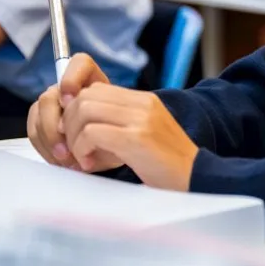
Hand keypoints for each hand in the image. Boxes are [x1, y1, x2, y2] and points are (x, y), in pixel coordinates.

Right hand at [27, 53, 116, 170]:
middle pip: (50, 96)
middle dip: (55, 125)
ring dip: (50, 140)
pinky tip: (61, 159)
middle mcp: (68, 90)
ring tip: (68, 159)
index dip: (71, 79)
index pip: (79, 64)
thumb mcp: (120, 127)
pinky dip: (46, 148)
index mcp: (91, 81)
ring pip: (38, 115)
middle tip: (68, 147)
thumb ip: (106, 120)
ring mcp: (53, 105)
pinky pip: (34, 131)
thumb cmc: (120, 134)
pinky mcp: (42, 122)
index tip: (71, 100)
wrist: (114, 149)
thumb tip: (88, 127)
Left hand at [62, 84, 198, 190]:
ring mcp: (141, 119)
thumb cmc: (165, 163)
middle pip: (85, 97)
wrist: (194, 177)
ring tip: (83, 157)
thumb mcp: (144, 133)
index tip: (75, 133)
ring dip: (74, 137)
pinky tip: (90, 163)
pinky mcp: (136, 138)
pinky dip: (82, 149)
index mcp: (144, 100)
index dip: (76, 110)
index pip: (95, 88)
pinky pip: (91, 133)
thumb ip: (120, 122)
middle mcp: (142, 104)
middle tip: (73, 147)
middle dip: (69, 124)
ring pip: (84, 110)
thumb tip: (80, 123)